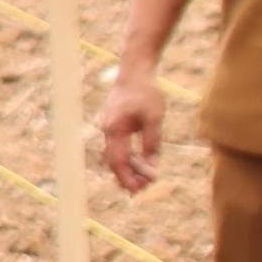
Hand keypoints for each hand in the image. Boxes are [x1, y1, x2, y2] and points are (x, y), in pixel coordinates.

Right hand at [99, 69, 167, 193]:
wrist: (135, 70)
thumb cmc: (146, 91)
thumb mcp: (154, 117)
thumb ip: (152, 141)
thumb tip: (151, 163)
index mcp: (115, 129)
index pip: (118, 161)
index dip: (127, 177)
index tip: (137, 190)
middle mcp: (108, 130)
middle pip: (114, 161)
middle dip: (127, 177)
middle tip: (142, 189)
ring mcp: (110, 126)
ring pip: (116, 154)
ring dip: (130, 167)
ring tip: (146, 178)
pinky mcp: (115, 123)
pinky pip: (119, 145)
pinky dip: (129, 156)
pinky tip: (141, 162)